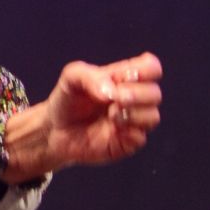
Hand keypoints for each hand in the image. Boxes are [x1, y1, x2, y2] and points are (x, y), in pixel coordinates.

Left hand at [2, 52, 162, 181]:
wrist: (54, 130)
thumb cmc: (67, 101)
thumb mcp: (71, 78)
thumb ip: (90, 76)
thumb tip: (112, 91)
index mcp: (124, 78)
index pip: (151, 68)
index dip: (147, 70)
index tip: (124, 77)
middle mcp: (134, 99)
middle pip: (155, 93)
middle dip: (137, 94)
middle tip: (115, 98)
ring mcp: (133, 121)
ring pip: (152, 116)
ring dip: (132, 113)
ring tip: (110, 114)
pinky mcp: (128, 142)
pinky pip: (141, 137)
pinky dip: (127, 131)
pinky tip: (111, 128)